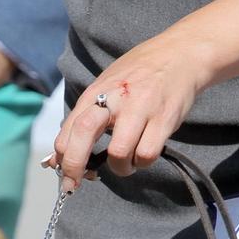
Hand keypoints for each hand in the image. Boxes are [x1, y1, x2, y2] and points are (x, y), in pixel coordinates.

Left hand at [49, 28, 202, 192]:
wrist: (180, 54)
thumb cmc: (139, 76)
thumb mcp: (106, 89)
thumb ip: (83, 121)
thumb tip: (58, 159)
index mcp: (96, 93)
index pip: (69, 129)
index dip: (62, 158)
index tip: (64, 176)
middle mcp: (114, 99)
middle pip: (84, 135)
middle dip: (74, 166)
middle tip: (75, 184)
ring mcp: (140, 108)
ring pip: (119, 154)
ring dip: (120, 168)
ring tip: (127, 162)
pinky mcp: (164, 119)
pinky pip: (147, 155)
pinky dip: (143, 162)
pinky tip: (144, 153)